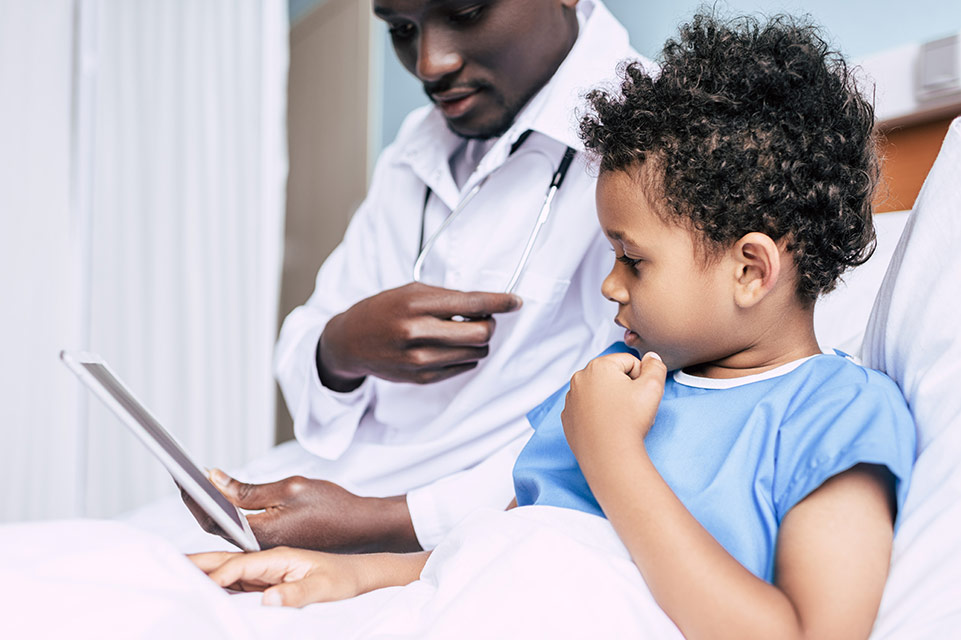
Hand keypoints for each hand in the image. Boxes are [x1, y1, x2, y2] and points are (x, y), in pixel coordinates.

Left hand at [182, 470, 420, 552]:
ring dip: (213, 507)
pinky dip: (231, 513)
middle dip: (198, 500)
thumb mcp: (290, 487)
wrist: (362, 527)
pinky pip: (244, 529)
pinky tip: (228, 498)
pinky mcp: (274, 544)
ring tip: (201, 483)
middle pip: (216, 524)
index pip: (213, 517)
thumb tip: (214, 479)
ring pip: (229, 527)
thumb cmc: (332, 505)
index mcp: (260, 534)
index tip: (181, 475)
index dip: (193, 496)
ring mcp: (266, 547)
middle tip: (184, 476)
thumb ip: (249, 488)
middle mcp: (259, 546)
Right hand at [188, 547, 375, 606]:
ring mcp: (269, 567)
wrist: (361, 572)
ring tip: (177, 573)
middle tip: (170, 565)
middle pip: (228, 559)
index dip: (220, 575)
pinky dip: (220, 582)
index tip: (201, 587)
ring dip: (205, 571)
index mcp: (280, 554)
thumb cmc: (345, 577)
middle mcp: (270, 557)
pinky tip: (206, 589)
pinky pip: (239, 579)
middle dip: (200, 563)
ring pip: (230, 568)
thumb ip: (296, 593)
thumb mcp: (325, 587)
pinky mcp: (270, 576)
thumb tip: (268, 601)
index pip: (241, 564)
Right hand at [317, 282, 522, 389]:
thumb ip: (448, 298)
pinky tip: (450, 346)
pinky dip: (466, 355)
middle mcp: (418, 332)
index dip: (500, 301)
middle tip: (483, 317)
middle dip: (489, 324)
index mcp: (416, 304)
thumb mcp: (411, 291)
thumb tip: (487, 306)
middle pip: (480, 332)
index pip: (472, 303)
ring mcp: (420, 359)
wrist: (350, 341)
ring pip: (476, 352)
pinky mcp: (422, 377)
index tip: (516, 301)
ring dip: (478, 340)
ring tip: (461, 331)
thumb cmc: (384, 310)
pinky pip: (464, 367)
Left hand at [561, 351, 666, 470]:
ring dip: (611, 400)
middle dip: (625, 388)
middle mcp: (579, 379)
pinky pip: (587, 409)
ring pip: (599, 392)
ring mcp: (571, 399)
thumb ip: (655, 366)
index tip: (640, 396)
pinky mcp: (568, 417)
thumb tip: (650, 357)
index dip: (641, 378)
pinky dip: (597, 414)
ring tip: (619, 418)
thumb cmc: (629, 421)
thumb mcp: (653, 387)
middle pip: (612, 376)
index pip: (629, 362)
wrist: (610, 456)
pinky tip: (607, 426)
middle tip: (632, 408)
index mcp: (598, 366)